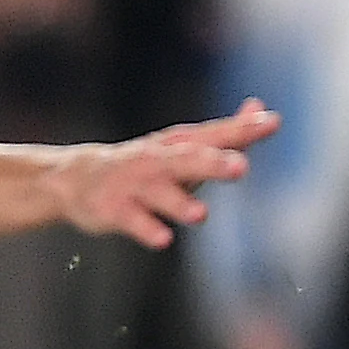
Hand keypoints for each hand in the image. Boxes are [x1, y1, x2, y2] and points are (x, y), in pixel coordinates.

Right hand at [45, 100, 278, 249]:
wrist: (76, 179)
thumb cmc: (147, 166)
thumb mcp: (186, 147)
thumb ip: (228, 133)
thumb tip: (262, 110)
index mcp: (180, 144)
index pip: (216, 134)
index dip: (243, 129)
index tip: (272, 122)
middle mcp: (158, 159)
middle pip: (188, 158)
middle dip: (213, 163)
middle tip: (241, 167)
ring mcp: (134, 184)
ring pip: (159, 191)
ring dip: (179, 202)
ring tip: (200, 215)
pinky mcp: (114, 208)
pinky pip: (132, 220)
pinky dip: (147, 228)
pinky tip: (164, 238)